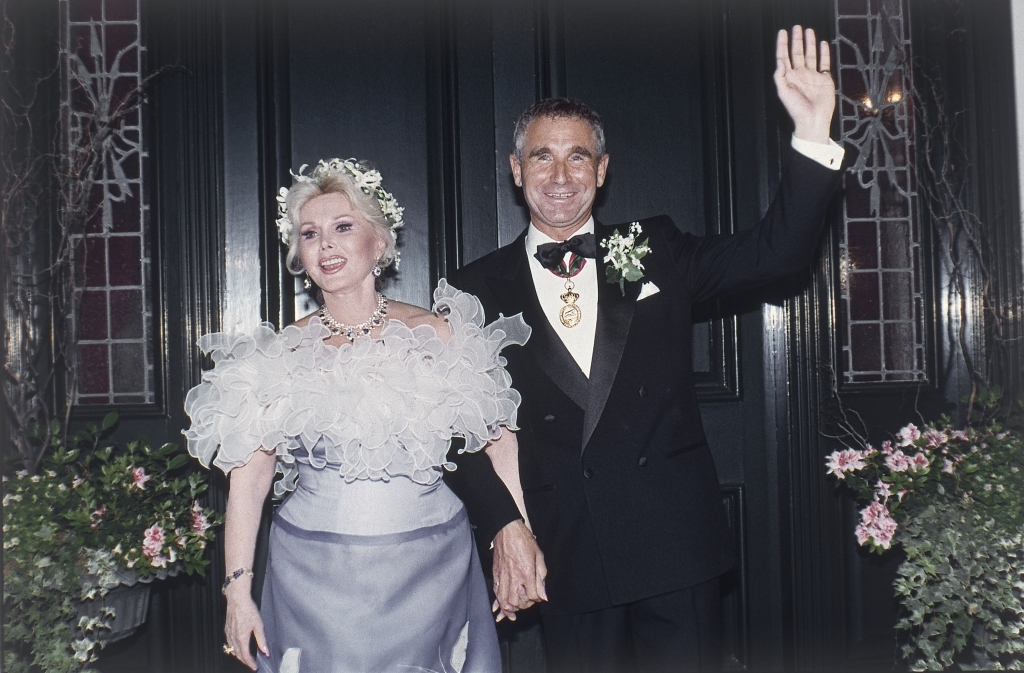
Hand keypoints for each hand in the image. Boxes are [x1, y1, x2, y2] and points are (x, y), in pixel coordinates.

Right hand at [224, 587, 267, 670]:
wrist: (237, 599)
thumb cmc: (248, 610)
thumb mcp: (258, 625)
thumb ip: (261, 640)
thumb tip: (266, 651)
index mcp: (241, 638)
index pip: (245, 656)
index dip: (250, 663)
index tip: (255, 667)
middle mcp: (233, 638)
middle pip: (238, 654)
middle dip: (245, 661)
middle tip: (252, 664)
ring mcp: (229, 634)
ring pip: (233, 649)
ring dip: (239, 655)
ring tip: (246, 657)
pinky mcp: (227, 629)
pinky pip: (229, 643)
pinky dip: (234, 648)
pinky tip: (238, 646)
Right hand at [490, 520, 546, 621]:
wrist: (507, 530)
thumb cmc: (524, 540)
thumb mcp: (539, 556)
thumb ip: (541, 577)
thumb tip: (543, 595)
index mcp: (526, 572)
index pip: (533, 596)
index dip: (537, 598)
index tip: (539, 595)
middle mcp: (514, 577)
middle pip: (517, 602)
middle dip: (523, 606)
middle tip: (527, 603)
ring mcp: (503, 576)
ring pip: (504, 600)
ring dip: (508, 609)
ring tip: (512, 614)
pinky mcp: (496, 574)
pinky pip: (496, 592)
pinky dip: (497, 602)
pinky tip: (499, 608)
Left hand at [774, 26, 835, 144]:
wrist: (813, 121)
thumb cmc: (797, 110)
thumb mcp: (784, 93)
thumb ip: (780, 77)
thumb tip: (780, 61)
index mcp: (789, 77)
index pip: (784, 57)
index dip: (782, 44)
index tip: (783, 33)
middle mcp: (800, 75)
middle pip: (797, 53)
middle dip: (796, 40)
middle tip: (796, 27)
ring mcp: (812, 76)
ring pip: (810, 55)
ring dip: (809, 43)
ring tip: (808, 31)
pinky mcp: (824, 79)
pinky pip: (824, 63)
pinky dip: (824, 53)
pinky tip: (822, 44)